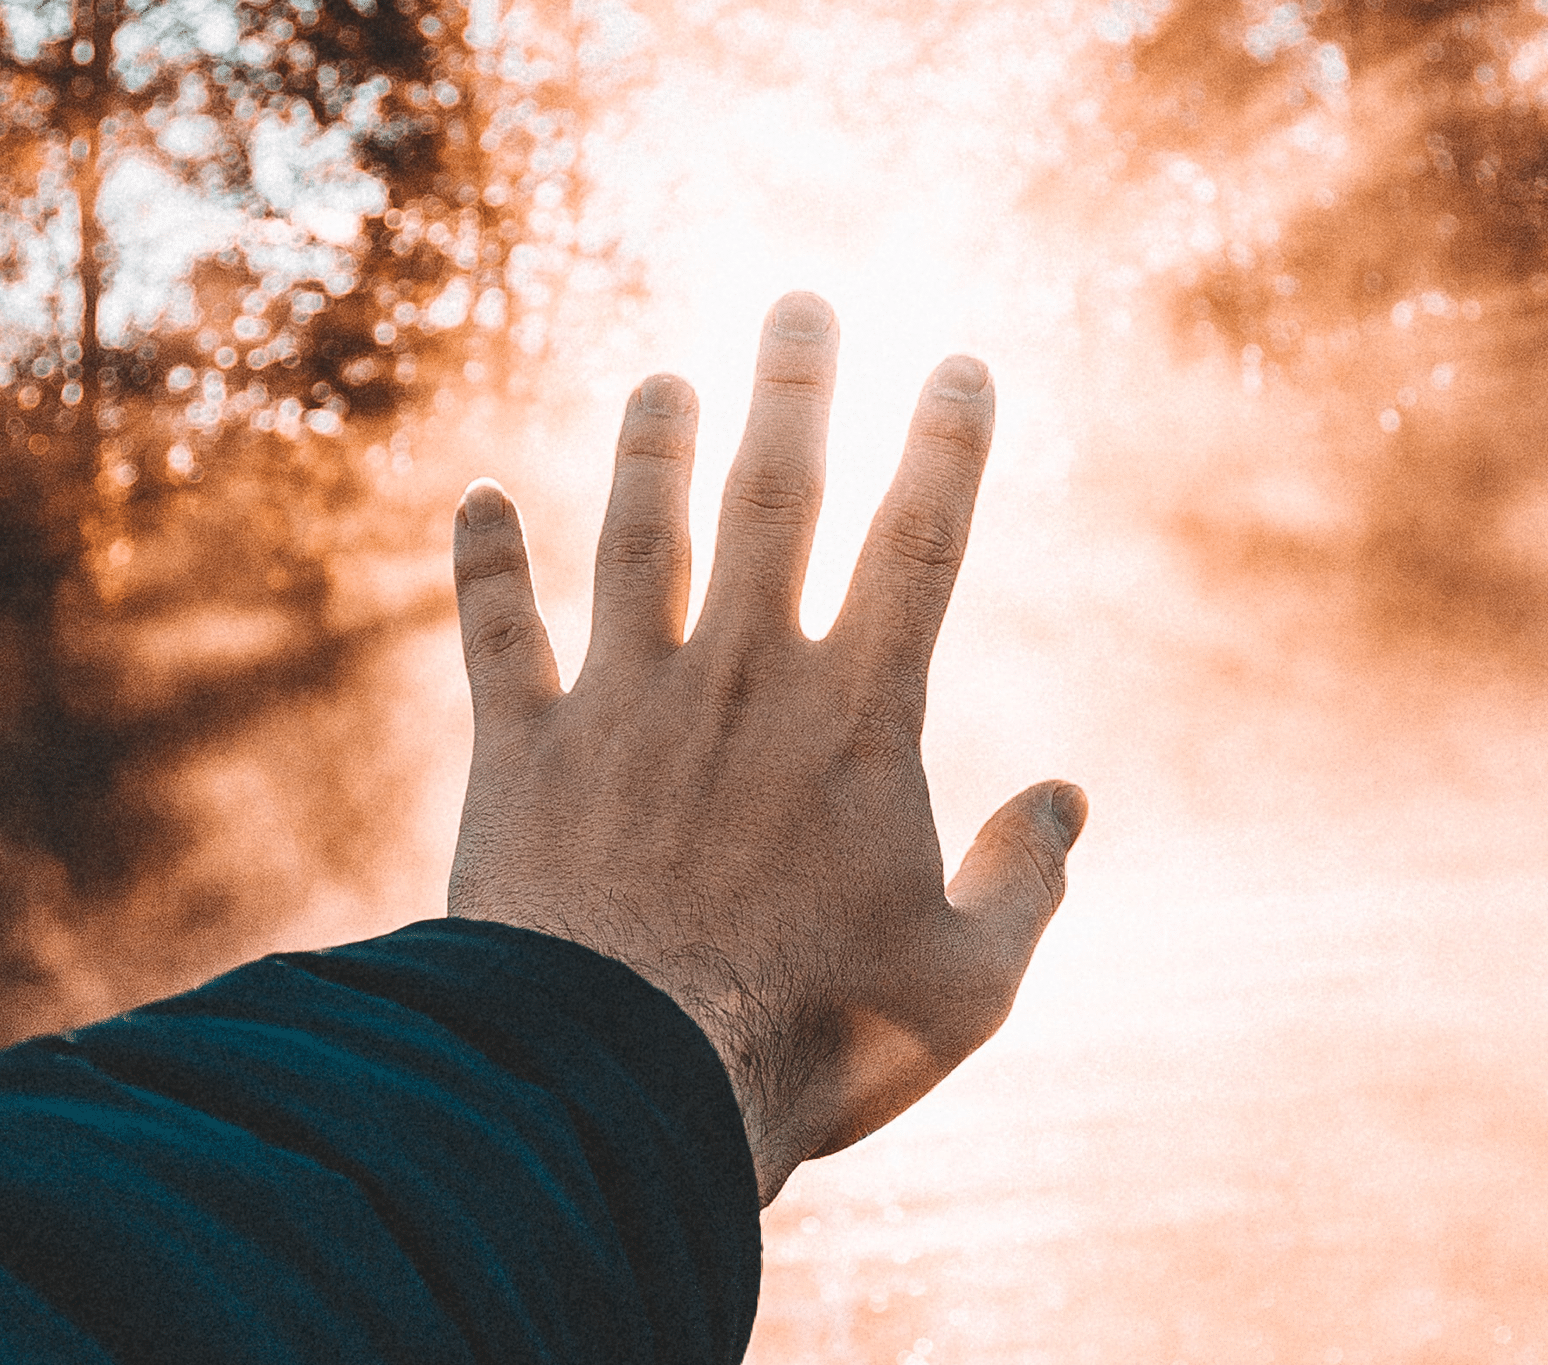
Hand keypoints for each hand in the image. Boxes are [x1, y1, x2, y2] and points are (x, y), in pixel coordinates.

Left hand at [446, 291, 1086, 1204]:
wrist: (621, 1084)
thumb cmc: (813, 1038)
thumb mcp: (969, 985)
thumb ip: (1029, 882)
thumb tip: (1071, 800)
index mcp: (858, 722)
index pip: (918, 548)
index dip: (945, 448)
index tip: (957, 362)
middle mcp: (739, 681)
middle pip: (772, 501)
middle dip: (792, 393)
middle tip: (797, 303)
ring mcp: (623, 706)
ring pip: (638, 541)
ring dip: (649, 452)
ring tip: (663, 379)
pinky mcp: (521, 752)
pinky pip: (498, 635)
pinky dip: (486, 565)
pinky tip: (476, 500)